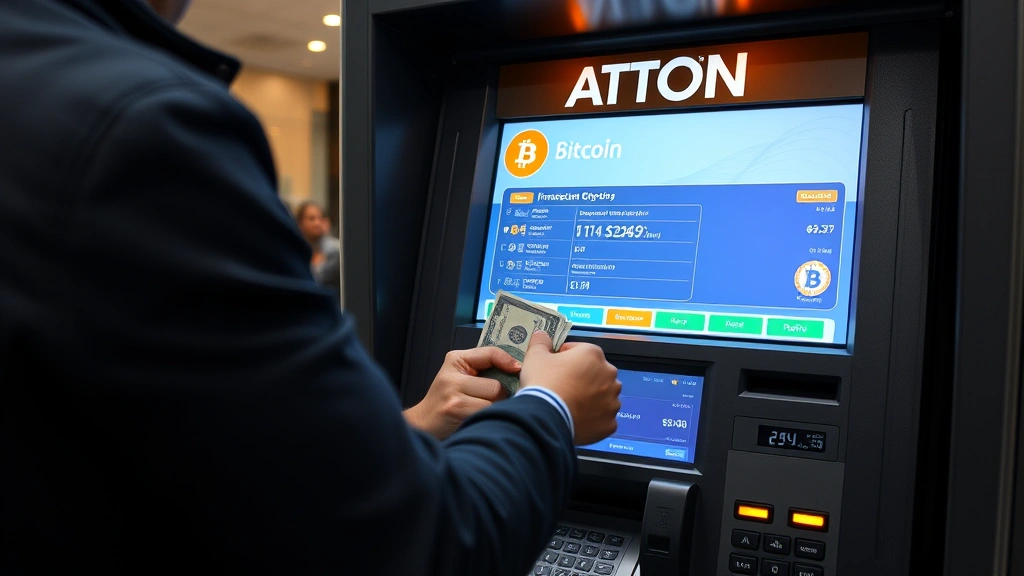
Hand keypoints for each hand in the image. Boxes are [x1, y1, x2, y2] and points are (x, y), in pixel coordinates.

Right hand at [404, 347, 520, 439]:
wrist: (424, 423)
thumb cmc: (446, 401)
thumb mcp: (460, 377)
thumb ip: (483, 369)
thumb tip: (516, 371)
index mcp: (456, 360)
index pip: (490, 353)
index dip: (508, 361)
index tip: (518, 369)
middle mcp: (453, 373)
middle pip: (496, 385)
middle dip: (498, 397)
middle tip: (489, 403)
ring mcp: (453, 391)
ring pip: (493, 400)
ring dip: (493, 409)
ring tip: (481, 412)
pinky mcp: (456, 408)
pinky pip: (486, 413)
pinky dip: (486, 418)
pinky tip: (477, 420)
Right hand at [520, 331, 620, 445]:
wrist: (546, 418)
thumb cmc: (544, 384)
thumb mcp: (535, 356)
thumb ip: (541, 342)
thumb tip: (542, 335)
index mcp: (593, 354)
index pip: (578, 351)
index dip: (563, 358)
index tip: (554, 367)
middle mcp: (609, 375)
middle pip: (594, 374)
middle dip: (581, 379)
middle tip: (562, 388)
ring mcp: (612, 400)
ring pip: (602, 396)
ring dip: (590, 399)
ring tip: (569, 405)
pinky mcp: (610, 423)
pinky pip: (602, 418)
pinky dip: (593, 419)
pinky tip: (577, 419)